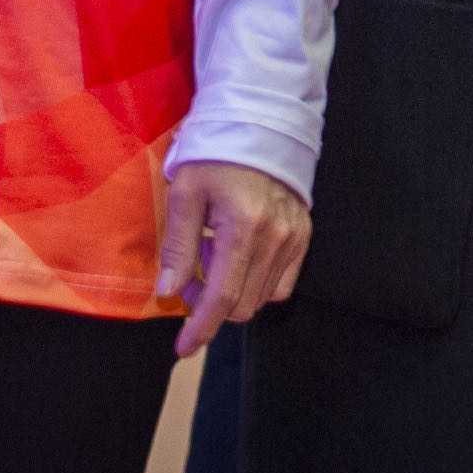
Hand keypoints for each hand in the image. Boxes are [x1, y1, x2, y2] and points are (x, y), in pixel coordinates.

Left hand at [157, 158, 310, 356]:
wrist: (259, 124)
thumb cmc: (215, 154)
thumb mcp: (185, 193)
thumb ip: (179, 246)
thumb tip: (169, 292)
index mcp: (243, 226)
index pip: (223, 297)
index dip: (201, 328)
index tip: (183, 348)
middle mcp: (276, 237)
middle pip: (243, 305)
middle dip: (210, 306)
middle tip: (190, 277)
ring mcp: (294, 237)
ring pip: (262, 297)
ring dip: (232, 292)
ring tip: (214, 255)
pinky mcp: (304, 235)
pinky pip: (282, 283)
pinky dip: (256, 283)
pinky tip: (240, 258)